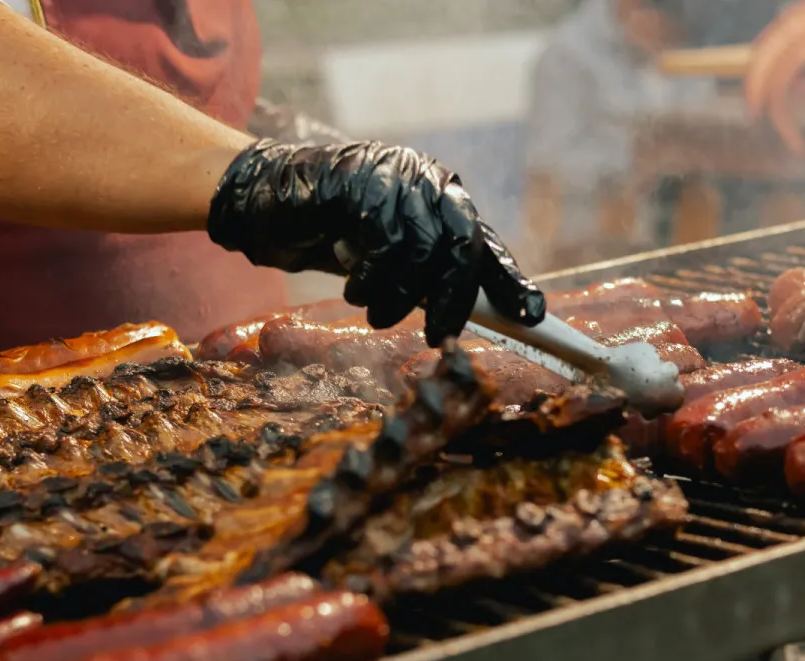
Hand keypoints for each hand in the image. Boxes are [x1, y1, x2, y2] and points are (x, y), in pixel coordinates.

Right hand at [207, 140, 544, 345]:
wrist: (271, 200)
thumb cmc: (334, 236)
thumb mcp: (389, 263)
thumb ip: (426, 278)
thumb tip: (463, 318)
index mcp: (441, 201)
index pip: (484, 244)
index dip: (510, 280)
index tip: (533, 315)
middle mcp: (428, 183)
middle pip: (462, 247)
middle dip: (454, 301)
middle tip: (440, 338)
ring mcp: (397, 178)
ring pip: (423, 251)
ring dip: (400, 297)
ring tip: (376, 312)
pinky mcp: (363, 182)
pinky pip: (385, 242)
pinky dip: (372, 278)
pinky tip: (356, 289)